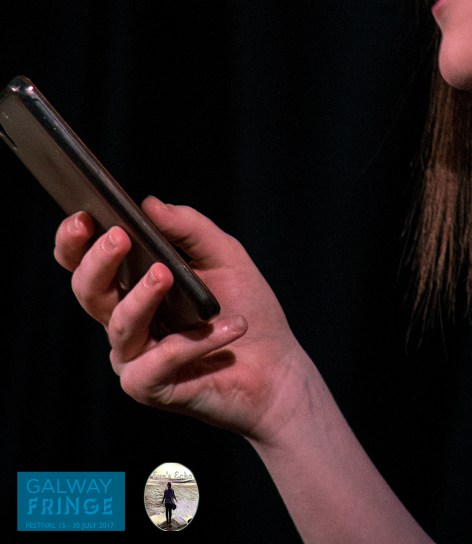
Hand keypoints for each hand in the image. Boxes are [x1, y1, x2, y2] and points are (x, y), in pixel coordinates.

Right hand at [54, 197, 309, 441]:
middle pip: (88, 290)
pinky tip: (231, 326)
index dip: (74, 241)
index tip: (84, 216)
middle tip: (120, 237)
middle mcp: (125, 319)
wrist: (277, 366)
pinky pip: (158, 362)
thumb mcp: (224, 254)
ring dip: (142, 297)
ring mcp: (134, 356)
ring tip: (167, 274)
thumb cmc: (245, 305)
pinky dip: (194, 343)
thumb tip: (148, 204)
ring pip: (121, 325)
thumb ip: (188, 228)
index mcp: (131, 284)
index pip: (85, 262)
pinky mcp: (151, 388)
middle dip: (98, 261)